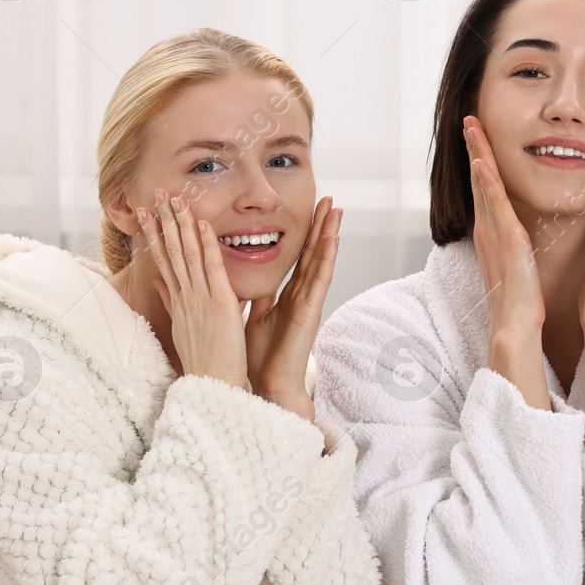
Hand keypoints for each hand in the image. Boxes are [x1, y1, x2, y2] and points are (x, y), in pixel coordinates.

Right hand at [138, 189, 247, 388]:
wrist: (212, 386)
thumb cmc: (205, 360)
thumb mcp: (184, 327)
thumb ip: (173, 301)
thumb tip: (161, 283)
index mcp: (180, 300)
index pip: (164, 260)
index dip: (155, 234)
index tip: (146, 212)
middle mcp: (185, 295)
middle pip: (171, 251)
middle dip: (163, 220)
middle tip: (156, 193)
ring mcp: (199, 298)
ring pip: (187, 254)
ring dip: (180, 224)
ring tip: (174, 198)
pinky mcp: (219, 302)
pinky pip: (211, 267)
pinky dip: (206, 244)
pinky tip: (201, 224)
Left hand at [244, 196, 342, 413]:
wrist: (268, 386)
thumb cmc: (261, 357)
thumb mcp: (255, 316)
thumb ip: (257, 295)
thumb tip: (248, 275)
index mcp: (287, 295)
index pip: (298, 257)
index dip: (305, 233)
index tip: (309, 209)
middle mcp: (301, 295)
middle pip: (313, 252)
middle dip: (320, 225)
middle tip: (327, 198)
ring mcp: (309, 301)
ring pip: (321, 260)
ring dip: (329, 234)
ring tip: (336, 209)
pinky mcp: (311, 310)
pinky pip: (320, 279)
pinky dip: (328, 258)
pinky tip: (334, 239)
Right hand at [465, 116, 550, 408]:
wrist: (515, 327)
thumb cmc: (519, 300)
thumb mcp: (517, 263)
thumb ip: (514, 245)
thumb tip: (517, 234)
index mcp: (494, 233)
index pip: (486, 189)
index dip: (482, 160)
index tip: (480, 136)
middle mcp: (489, 229)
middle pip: (479, 180)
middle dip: (474, 148)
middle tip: (469, 119)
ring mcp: (495, 234)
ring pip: (483, 186)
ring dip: (477, 155)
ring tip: (472, 127)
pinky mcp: (506, 242)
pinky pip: (495, 207)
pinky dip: (487, 184)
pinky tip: (483, 163)